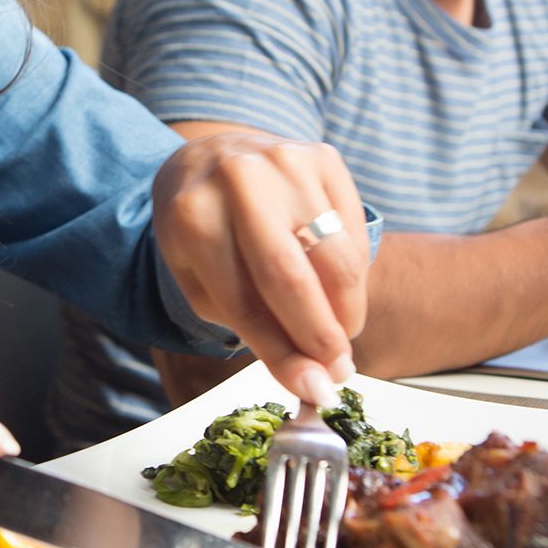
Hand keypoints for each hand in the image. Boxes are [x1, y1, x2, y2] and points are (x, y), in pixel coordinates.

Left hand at [152, 132, 367, 407]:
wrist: (208, 156)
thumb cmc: (202, 227)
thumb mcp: (199, 276)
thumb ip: (250, 323)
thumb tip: (312, 377)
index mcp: (193, 216)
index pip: (245, 301)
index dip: (283, 354)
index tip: (313, 391)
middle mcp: (240, 181)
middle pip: (294, 279)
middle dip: (322, 338)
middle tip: (338, 373)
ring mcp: (286, 162)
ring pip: (337, 257)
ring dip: (347, 310)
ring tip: (339, 335)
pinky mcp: (323, 156)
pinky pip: (354, 230)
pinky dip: (353, 272)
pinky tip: (338, 288)